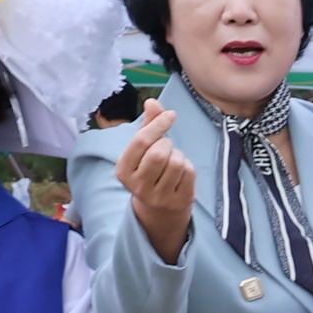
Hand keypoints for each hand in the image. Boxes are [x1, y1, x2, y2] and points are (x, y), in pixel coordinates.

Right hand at [115, 101, 197, 263]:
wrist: (159, 210)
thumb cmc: (149, 171)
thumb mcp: (143, 150)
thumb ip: (148, 124)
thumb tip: (152, 102)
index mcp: (123, 170)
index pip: (141, 142)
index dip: (158, 124)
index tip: (170, 115)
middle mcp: (138, 186)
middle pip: (160, 152)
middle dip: (167, 143)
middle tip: (166, 148)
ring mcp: (159, 196)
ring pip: (177, 161)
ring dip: (178, 155)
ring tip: (172, 161)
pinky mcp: (179, 202)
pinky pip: (189, 172)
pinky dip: (188, 166)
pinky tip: (180, 172)